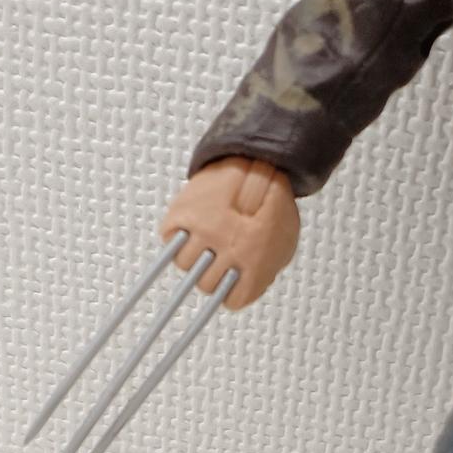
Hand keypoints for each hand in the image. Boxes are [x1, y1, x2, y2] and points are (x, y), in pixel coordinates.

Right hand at [159, 156, 299, 309]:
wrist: (259, 155)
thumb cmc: (274, 199)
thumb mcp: (283, 239)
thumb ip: (266, 267)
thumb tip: (245, 285)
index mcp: (255, 260)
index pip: (232, 298)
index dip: (226, 295)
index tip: (224, 290)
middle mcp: (228, 248)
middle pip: (205, 284)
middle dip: (208, 277)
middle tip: (212, 263)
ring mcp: (204, 229)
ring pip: (184, 263)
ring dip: (189, 258)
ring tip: (199, 246)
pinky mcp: (185, 211)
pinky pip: (168, 237)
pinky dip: (173, 237)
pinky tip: (185, 231)